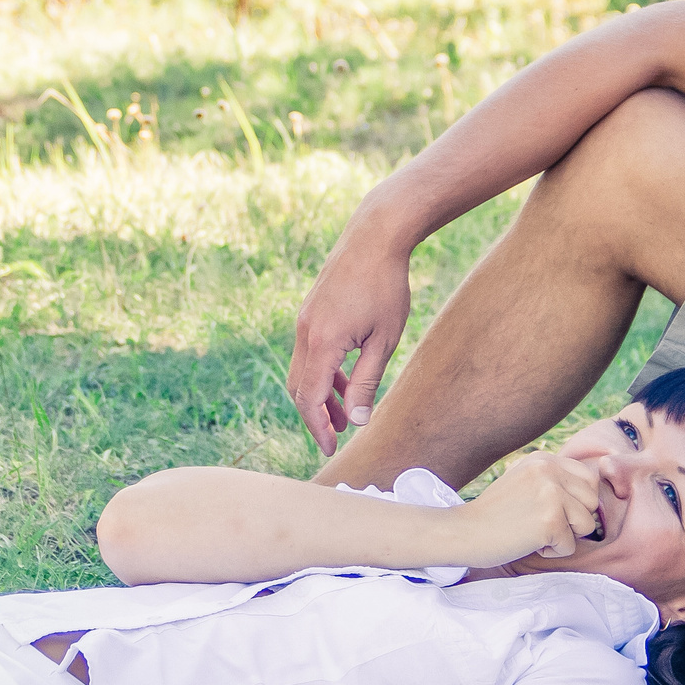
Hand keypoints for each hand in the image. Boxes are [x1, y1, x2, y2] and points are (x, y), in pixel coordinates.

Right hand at [287, 229, 412, 454]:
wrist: (374, 236)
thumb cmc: (386, 286)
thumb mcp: (384, 339)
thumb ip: (366, 382)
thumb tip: (355, 421)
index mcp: (322, 342)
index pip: (309, 399)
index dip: (318, 428)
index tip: (331, 448)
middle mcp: (305, 332)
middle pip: (298, 388)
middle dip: (315, 416)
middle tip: (338, 435)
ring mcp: (304, 320)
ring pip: (302, 371)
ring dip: (319, 395)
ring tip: (344, 413)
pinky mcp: (311, 311)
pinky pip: (308, 352)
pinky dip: (321, 372)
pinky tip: (343, 379)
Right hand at [464, 452, 604, 562]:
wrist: (463, 532)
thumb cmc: (493, 514)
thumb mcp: (523, 481)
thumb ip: (553, 479)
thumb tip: (592, 490)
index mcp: (543, 459)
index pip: (589, 478)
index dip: (579, 501)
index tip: (556, 513)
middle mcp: (549, 471)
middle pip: (593, 500)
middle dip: (576, 520)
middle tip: (545, 525)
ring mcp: (551, 494)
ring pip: (586, 524)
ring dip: (565, 537)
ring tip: (536, 533)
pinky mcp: (550, 520)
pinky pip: (570, 546)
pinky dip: (552, 552)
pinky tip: (528, 543)